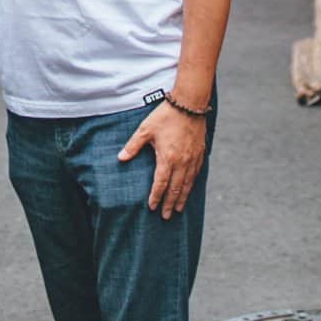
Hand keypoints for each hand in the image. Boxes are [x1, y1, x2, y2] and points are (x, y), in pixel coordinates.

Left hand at [118, 103, 205, 218]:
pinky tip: (189, 189)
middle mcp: (182, 162)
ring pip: (187, 184)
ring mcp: (193, 159)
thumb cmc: (166, 116)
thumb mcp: (145, 129)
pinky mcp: (200, 153)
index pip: (161, 183)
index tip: (152, 207)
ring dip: (182, 198)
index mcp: (167, 158)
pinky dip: (191, 185)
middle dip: (169, 203)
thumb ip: (133, 146)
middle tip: (165, 216)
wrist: (189, 104)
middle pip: (175, 188)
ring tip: (177, 209)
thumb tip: (120, 158)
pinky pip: (196, 174)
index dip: (156, 196)